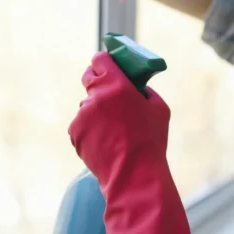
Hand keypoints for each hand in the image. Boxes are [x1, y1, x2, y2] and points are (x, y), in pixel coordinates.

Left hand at [68, 51, 169, 181]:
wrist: (133, 174)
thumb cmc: (151, 141)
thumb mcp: (159, 109)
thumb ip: (145, 91)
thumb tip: (137, 87)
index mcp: (117, 85)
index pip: (100, 59)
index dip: (103, 61)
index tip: (107, 65)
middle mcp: (96, 95)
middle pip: (89, 77)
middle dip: (97, 81)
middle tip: (109, 92)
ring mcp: (82, 114)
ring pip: (87, 105)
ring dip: (96, 110)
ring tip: (113, 129)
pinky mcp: (74, 131)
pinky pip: (81, 124)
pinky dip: (90, 128)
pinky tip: (105, 141)